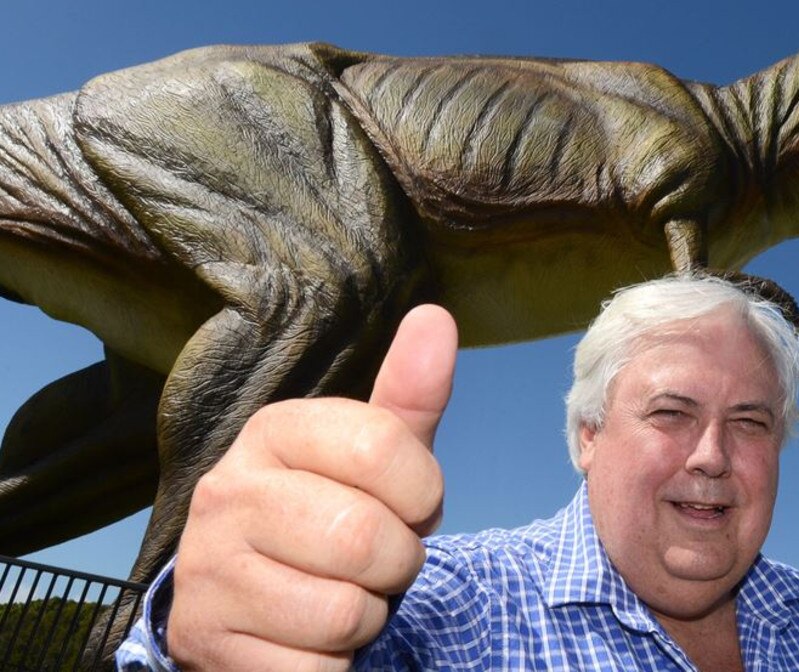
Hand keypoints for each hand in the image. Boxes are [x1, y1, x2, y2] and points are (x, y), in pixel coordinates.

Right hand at [167, 305, 456, 670]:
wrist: (241, 598)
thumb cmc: (325, 513)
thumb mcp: (371, 454)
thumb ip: (409, 396)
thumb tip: (436, 317)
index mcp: (272, 431)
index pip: (385, 447)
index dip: (422, 492)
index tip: (408, 504)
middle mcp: (227, 493)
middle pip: (366, 538)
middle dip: (398, 562)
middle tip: (377, 559)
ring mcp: (209, 571)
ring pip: (346, 612)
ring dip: (369, 616)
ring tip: (341, 592)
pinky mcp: (208, 643)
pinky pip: (317, 669)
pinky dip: (335, 664)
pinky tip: (309, 636)